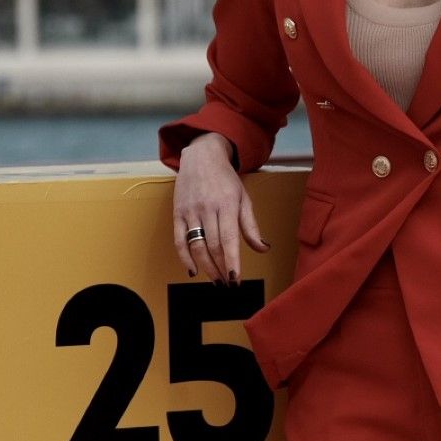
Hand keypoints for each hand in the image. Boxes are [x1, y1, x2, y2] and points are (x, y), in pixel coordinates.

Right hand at [171, 132, 267, 284]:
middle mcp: (207, 208)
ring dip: (206, 267)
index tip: (236, 279)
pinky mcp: (177, 213)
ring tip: (216, 280)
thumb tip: (262, 249)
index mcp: (227, 204)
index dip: (232, 262)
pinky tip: (193, 270)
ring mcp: (190, 211)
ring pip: (197, 245)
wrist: (201, 157)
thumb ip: (250, 225)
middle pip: (213, 246)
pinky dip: (184, 257)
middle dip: (221, 268)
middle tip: (227, 283)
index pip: (229, 239)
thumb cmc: (226, 179)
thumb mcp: (243, 198)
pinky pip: (179, 240)